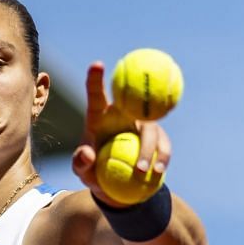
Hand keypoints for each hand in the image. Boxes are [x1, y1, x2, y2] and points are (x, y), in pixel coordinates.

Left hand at [70, 60, 170, 203]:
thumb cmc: (93, 168)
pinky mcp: (159, 138)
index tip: (97, 64)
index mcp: (100, 113)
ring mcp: (144, 124)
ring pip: (151, 131)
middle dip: (136, 109)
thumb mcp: (81, 170)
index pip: (96, 93)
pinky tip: (158, 172)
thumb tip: (87, 155)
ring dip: (149, 150)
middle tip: (122, 130)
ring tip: (142, 170)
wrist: (116, 180)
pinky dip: (161, 158)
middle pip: (134, 108)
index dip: (96, 78)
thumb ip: (80, 163)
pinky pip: (163, 146)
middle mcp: (124, 113)